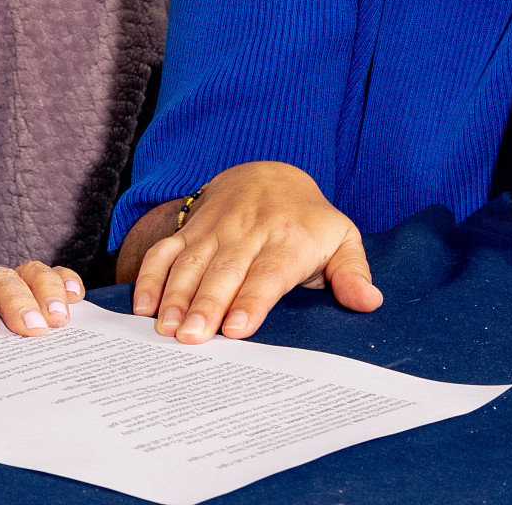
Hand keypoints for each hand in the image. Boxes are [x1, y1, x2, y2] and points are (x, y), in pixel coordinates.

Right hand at [132, 162, 379, 343]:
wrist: (268, 173)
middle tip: (192, 338)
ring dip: (175, 296)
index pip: (269, 272)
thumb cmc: (308, 220)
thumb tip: (368, 302)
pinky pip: (166, 250)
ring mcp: (215, 228)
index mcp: (289, 238)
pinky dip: (151, 275)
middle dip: (206, 305)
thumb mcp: (342, 238)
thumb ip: (352, 273)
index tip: (237, 328)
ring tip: (166, 329)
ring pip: (191, 262)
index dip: (252, 300)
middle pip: (225, 271)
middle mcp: (248, 231)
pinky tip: (143, 306)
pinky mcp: (190, 227)